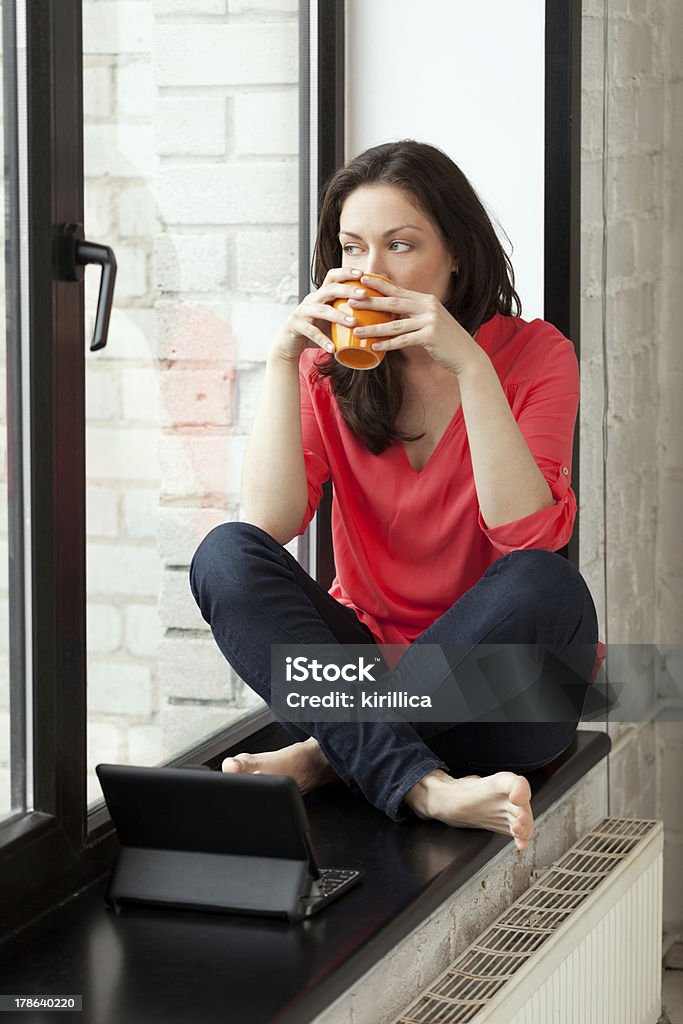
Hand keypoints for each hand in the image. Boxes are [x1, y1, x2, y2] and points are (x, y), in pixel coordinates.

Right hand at [270, 268, 370, 362]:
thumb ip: (347, 315)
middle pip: (329, 289)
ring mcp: (302, 312)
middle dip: (347, 290)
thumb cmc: (316, 329)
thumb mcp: (332, 320)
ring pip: (321, 310)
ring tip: (353, 323)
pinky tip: (333, 349)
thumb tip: (377, 317)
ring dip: (339, 316)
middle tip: (364, 295)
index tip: (362, 274)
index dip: (346, 272)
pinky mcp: (296, 326)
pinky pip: (311, 332)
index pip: (332, 277)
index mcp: (321, 295)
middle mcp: (311, 299)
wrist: (289, 342)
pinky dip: (323, 341)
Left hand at [348, 274, 482, 375]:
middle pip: (393, 302)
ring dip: (373, 328)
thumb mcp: (431, 322)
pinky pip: (403, 341)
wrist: (466, 355)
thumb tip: (393, 314)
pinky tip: (374, 347)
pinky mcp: (430, 336)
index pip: (398, 290)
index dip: (379, 284)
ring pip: (395, 324)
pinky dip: (388, 344)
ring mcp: (430, 321)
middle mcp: (428, 306)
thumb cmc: (445, 341)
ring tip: (356, 330)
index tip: (361, 280)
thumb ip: (414, 315)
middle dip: (370, 301)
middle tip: (350, 300)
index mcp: (426, 300)